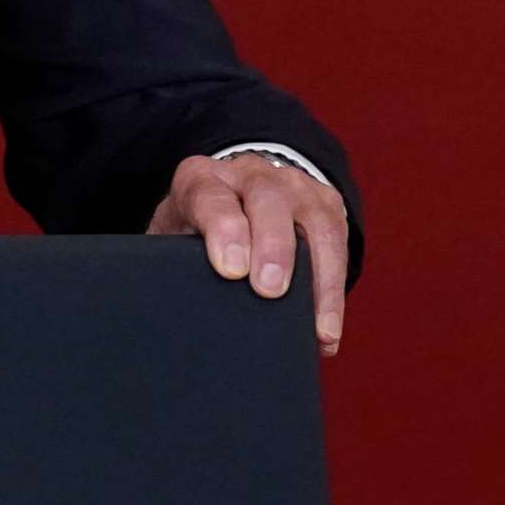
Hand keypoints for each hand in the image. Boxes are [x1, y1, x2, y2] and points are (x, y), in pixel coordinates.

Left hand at [147, 153, 349, 356]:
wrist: (233, 195)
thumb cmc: (196, 229)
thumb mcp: (174, 235)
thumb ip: (168, 260)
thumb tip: (165, 305)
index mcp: (202, 179)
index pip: (211, 196)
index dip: (224, 229)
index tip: (230, 269)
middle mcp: (250, 174)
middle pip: (268, 200)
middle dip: (273, 246)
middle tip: (269, 290)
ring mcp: (293, 185)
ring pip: (315, 220)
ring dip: (319, 276)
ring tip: (317, 327)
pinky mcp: (325, 204)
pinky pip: (339, 242)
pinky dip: (334, 290)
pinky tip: (326, 330)